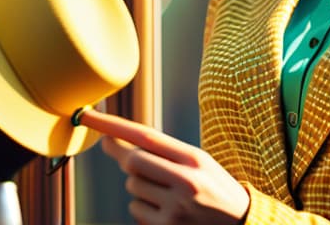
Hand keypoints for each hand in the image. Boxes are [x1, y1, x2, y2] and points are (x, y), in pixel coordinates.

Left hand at [77, 108, 249, 224]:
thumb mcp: (198, 162)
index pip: (145, 136)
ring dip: (140, 187)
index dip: (112, 126)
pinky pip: (136, 210)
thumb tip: (114, 141)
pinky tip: (167, 210)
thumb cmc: (214, 187)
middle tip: (134, 160)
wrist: (241, 223)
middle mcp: (186, 181)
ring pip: (133, 188)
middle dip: (128, 160)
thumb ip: (162, 152)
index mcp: (194, 158)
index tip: (88, 116)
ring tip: (167, 192)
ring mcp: (176, 208)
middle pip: (132, 163)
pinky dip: (144, 208)